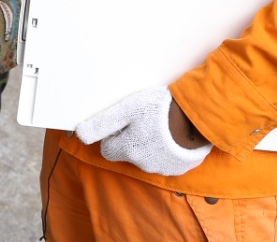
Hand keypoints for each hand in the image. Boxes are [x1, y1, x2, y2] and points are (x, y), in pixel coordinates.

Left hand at [75, 86, 211, 176]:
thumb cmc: (160, 110)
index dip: (114, 134)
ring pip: (147, 157)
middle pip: (128, 154)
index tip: (124, 121)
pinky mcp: (179, 167)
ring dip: (150, 144)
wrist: (197, 118)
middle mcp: (143, 164)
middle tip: (143, 120)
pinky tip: (173, 135)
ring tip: (161, 125)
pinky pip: (167, 160)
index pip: (108, 149)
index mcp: (127, 150)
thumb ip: (102, 123)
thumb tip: (80, 133)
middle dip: (132, 140)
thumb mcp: (127, 109)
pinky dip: (167, 150)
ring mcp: (162, 168)